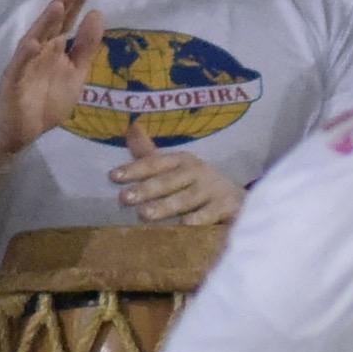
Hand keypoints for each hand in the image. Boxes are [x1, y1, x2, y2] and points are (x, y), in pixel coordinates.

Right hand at [0, 0, 98, 163]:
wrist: (23, 130)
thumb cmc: (48, 100)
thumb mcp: (76, 74)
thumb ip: (86, 48)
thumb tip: (98, 14)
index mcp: (55, 48)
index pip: (67, 21)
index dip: (76, 3)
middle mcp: (40, 50)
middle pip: (52, 25)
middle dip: (62, 5)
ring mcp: (25, 64)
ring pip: (35, 40)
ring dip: (44, 24)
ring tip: (57, 6)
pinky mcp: (13, 81)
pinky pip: (19, 67)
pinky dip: (25, 55)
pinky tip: (33, 43)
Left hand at [105, 123, 243, 224]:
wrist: (239, 201)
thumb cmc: (198, 184)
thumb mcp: (175, 167)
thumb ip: (150, 154)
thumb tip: (130, 127)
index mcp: (182, 161)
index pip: (155, 162)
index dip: (134, 169)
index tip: (113, 176)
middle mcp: (197, 171)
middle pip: (169, 180)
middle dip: (146, 189)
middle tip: (124, 198)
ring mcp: (213, 189)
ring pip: (187, 198)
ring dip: (166, 205)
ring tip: (145, 215)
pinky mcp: (227, 205)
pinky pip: (211, 212)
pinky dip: (200, 218)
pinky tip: (185, 225)